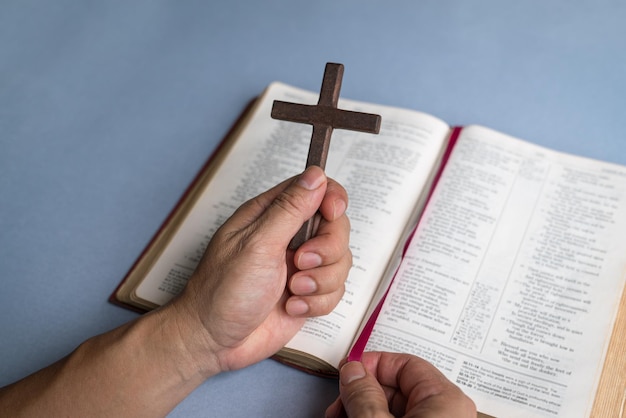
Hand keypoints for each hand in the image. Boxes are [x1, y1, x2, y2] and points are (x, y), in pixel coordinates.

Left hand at [170, 166, 351, 374]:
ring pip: (340, 261)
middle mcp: (289, 236)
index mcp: (271, 214)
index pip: (316, 189)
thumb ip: (290, 209)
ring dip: (320, 281)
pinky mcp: (308, 292)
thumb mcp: (257, 245)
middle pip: (336, 227)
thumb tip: (315, 175)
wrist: (215, 341)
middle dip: (327, 250)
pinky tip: (291, 307)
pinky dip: (317, 302)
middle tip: (300, 263)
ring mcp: (300, 265)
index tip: (332, 213)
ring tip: (292, 291)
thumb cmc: (223, 291)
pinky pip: (336, 290)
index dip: (331, 198)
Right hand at [325, 352, 475, 417]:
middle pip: (398, 388)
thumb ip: (363, 394)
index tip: (346, 372)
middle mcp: (448, 413)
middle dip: (362, 393)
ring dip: (363, 410)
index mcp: (446, 400)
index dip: (372, 364)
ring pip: (396, 410)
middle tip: (337, 407)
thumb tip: (352, 371)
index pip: (405, 363)